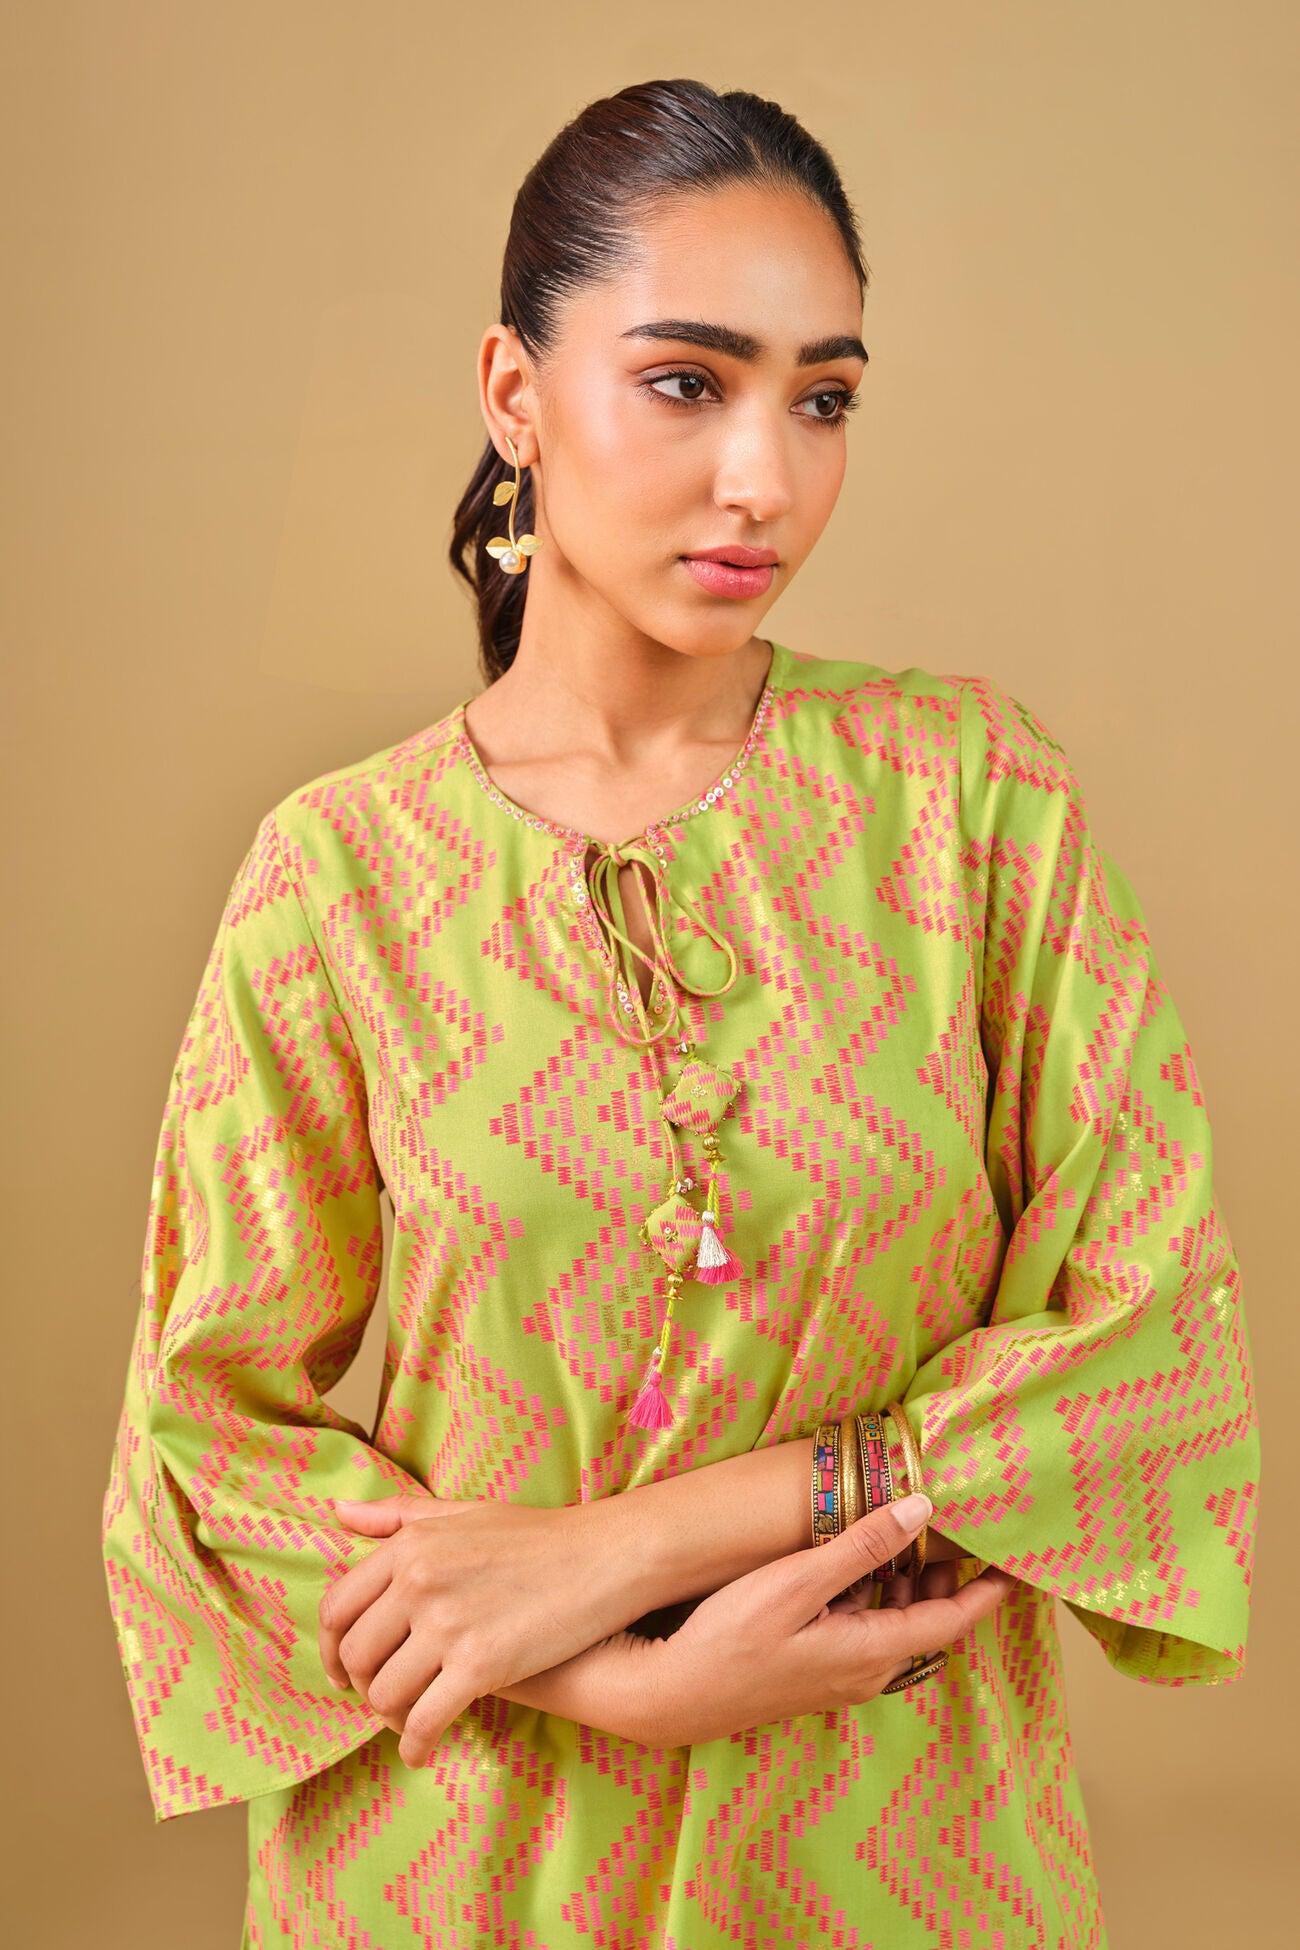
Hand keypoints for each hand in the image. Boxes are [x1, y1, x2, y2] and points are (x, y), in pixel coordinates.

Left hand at [320, 1489, 644, 1768]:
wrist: (603, 1557)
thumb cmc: (536, 1535)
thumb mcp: (463, 1513)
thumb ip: (398, 1516)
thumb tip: (339, 1514)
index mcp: (410, 1546)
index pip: (337, 1608)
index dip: (330, 1648)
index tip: (343, 1670)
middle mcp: (418, 1583)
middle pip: (357, 1656)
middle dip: (362, 1687)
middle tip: (382, 1700)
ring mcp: (448, 1625)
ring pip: (385, 1694)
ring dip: (391, 1718)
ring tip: (410, 1723)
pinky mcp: (480, 1666)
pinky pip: (426, 1721)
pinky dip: (416, 1745)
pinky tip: (423, 1751)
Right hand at [582, 1493, 1015, 1747]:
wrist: (673, 1696)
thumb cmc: (730, 1637)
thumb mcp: (796, 1582)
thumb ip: (861, 1547)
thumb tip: (922, 1510)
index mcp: (873, 1651)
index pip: (953, 1621)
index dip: (988, 1591)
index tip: (1020, 1564)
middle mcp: (867, 1673)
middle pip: (928, 1624)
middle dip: (950, 1580)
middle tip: (963, 1532)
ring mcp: (841, 1677)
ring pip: (898, 1628)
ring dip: (911, 1587)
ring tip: (918, 1538)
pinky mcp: (817, 1672)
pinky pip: (869, 1633)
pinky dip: (879, 1599)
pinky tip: (860, 1569)